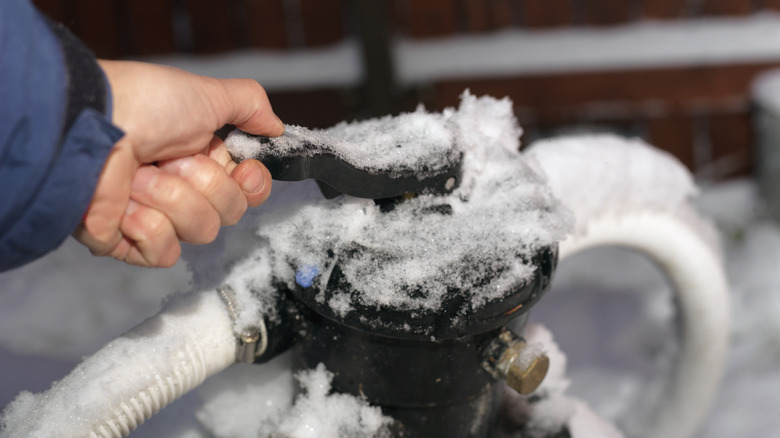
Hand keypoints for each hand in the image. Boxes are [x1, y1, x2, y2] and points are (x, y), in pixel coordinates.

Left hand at [73, 60, 283, 266]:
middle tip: (172, 159)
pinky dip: (147, 226)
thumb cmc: (145, 104)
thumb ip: (250, 106)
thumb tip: (276, 128)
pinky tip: (126, 202)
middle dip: (204, 183)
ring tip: (140, 173)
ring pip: (200, 232)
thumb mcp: (208, 94)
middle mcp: (184, 191)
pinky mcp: (127, 243)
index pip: (248, 192)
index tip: (243, 170)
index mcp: (204, 161)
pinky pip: (164, 253)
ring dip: (171, 197)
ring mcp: (155, 218)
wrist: (90, 122)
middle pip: (229, 214)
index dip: (251, 185)